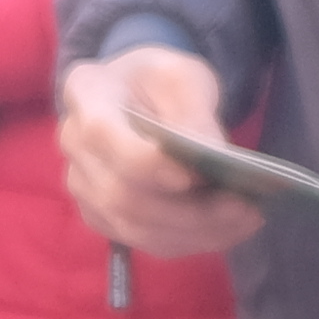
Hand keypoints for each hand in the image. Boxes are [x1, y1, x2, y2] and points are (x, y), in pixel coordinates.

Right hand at [60, 50, 267, 259]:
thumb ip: (194, 111)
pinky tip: (226, 231)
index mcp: (86, 93)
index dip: (147, 164)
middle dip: (186, 210)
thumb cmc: (159, 79)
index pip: (103, 136)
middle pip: (121, 194)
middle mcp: (73, 144)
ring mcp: (83, 185)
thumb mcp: (184, 76)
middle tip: (242, 206)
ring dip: (193, 232)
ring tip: (244, 220)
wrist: (139, 94)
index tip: (196, 177)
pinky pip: (142, 240)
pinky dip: (187, 242)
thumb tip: (212, 154)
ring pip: (134, 226)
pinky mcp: (102, 215)